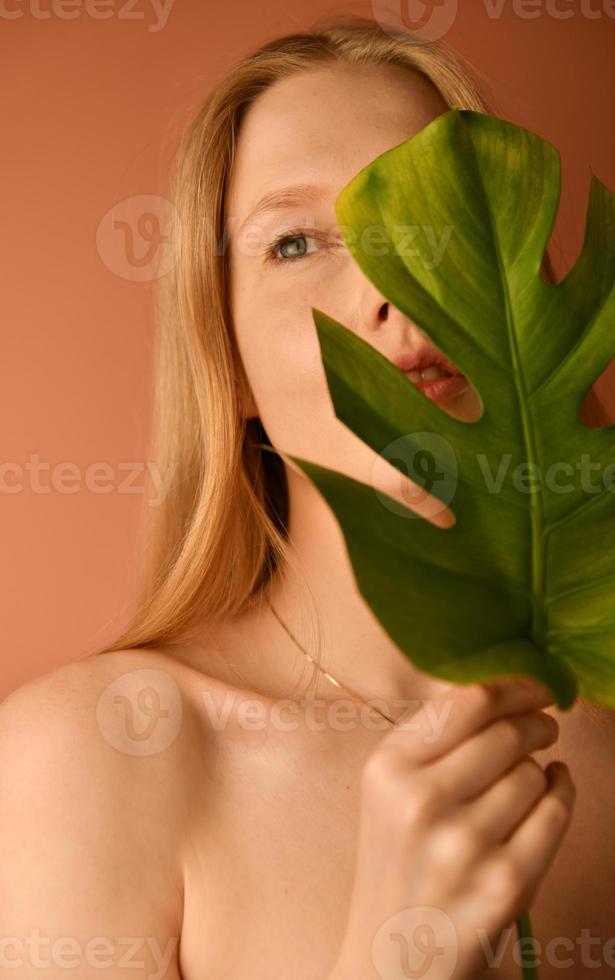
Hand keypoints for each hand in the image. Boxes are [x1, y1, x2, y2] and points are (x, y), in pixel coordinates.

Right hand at [331, 677, 575, 979]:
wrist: (392, 956)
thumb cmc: (397, 859)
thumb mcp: (388, 787)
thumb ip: (433, 736)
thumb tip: (503, 688)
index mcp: (388, 768)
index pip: (469, 702)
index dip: (515, 686)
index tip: (535, 687)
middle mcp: (421, 802)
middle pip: (507, 733)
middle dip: (536, 723)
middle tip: (543, 725)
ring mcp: (464, 846)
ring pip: (533, 773)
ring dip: (539, 767)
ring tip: (527, 777)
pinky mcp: (505, 885)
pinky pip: (556, 813)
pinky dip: (563, 791)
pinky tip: (554, 788)